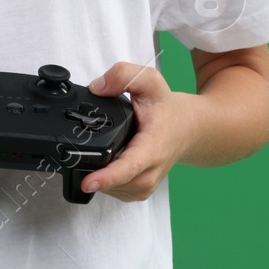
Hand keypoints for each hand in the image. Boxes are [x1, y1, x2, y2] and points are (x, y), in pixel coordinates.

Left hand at [79, 61, 197, 201]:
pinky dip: (107, 181)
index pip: (129, 168)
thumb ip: (123, 76)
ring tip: (98, 154)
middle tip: (81, 155)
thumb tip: (97, 87)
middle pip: (118, 183)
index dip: (107, 177)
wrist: (187, 127)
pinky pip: (117, 192)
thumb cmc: (167, 108)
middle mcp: (151, 171)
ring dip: (101, 177)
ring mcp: (146, 184)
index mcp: (153, 147)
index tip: (89, 182)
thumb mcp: (148, 81)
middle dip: (97, 173)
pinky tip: (106, 164)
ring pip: (115, 190)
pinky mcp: (140, 190)